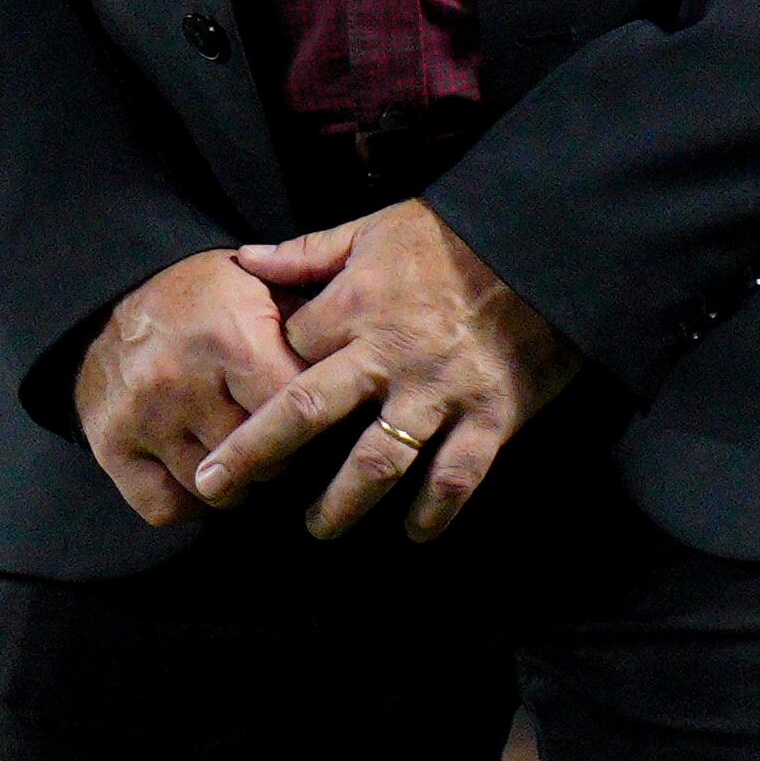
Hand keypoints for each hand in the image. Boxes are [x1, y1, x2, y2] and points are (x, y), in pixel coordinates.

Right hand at [74, 250, 306, 527]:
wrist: (112, 295)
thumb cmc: (202, 296)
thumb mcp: (259, 287)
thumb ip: (307, 325)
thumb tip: (356, 367)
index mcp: (229, 337)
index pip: (292, 411)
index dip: (311, 419)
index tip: (313, 415)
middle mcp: (183, 380)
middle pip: (260, 460)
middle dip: (277, 455)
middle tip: (278, 437)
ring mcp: (144, 417)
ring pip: (216, 490)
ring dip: (236, 481)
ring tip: (238, 450)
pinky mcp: (112, 445)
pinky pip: (165, 507)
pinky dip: (188, 501)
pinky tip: (199, 473)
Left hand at [195, 200, 578, 540]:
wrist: (544, 248)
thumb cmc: (454, 238)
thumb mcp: (375, 228)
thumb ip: (308, 252)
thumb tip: (244, 260)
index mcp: (357, 304)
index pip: (288, 353)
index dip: (260, 378)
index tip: (242, 400)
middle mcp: (390, 354)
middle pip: (307, 412)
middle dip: (255, 453)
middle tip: (215, 488)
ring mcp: (440, 391)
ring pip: (376, 463)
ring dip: (340, 505)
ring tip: (317, 528)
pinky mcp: (490, 417)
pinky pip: (454, 478)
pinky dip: (433, 513)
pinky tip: (414, 532)